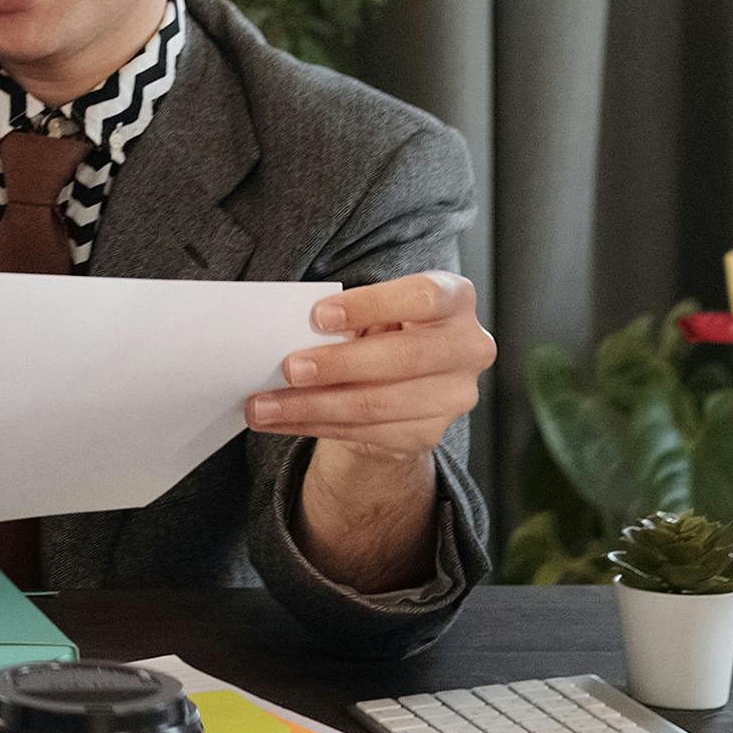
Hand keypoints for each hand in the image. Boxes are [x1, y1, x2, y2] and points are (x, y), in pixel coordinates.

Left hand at [245, 272, 494, 460]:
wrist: (404, 383)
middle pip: (401, 359)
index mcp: (455, 298)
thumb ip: (348, 317)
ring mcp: (454, 396)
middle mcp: (468, 347)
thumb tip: (287, 332)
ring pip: (376, 405)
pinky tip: (280, 420)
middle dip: (337, 366)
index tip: (318, 316)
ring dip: (311, 407)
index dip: (370, 306)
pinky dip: (314, 426)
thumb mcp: (373, 311)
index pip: (421, 298)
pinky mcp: (429, 433)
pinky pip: (365, 433)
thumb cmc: (383, 329)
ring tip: (263, 406)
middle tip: (287, 368)